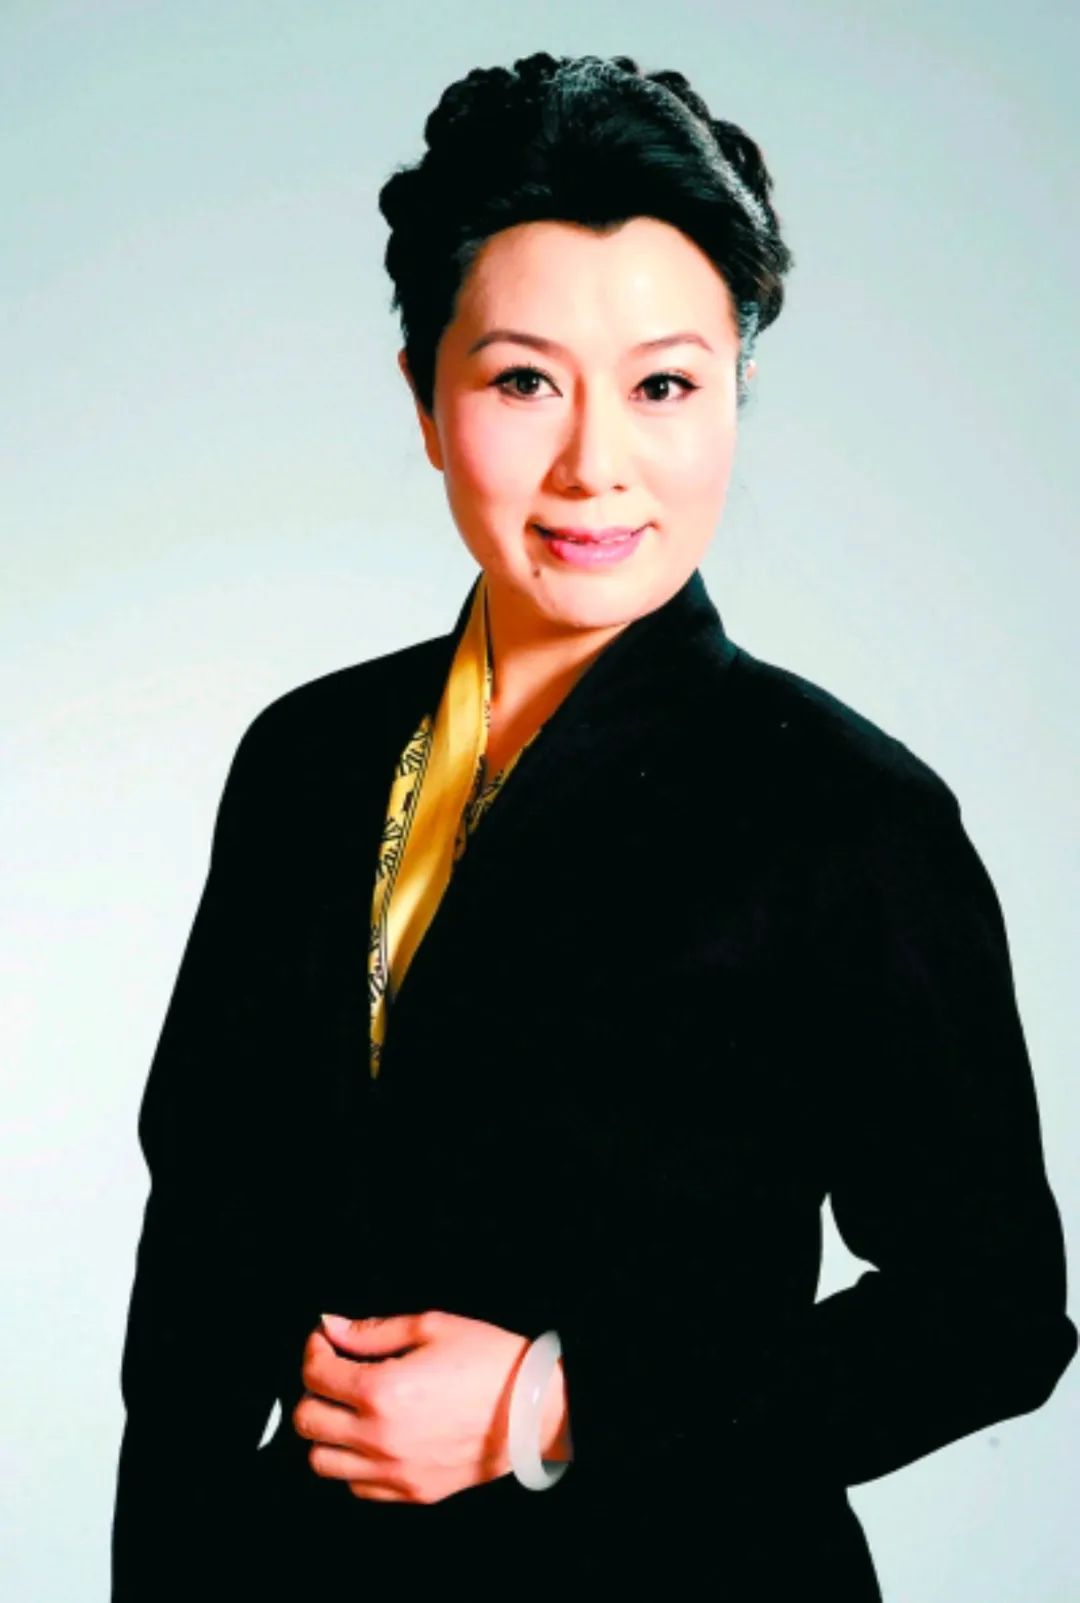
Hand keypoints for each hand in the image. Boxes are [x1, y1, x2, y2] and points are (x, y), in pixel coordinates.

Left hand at [291, 1309, 569, 1504]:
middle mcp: (381, 1438)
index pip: (316, 1374)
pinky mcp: (412, 1492)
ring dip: (327, 1431)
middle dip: (313, 1389)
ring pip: (323, 1462)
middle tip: (334, 1372)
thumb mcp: (431, 1327)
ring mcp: (395, 1471)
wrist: (535, 1407)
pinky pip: (357, 1487)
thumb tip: (332, 1326)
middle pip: (308, 1420)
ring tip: (349, 1408)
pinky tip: (372, 1437)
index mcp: (382, 1391)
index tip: (326, 1341)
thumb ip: (373, 1331)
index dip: (315, 1349)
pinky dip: (353, 1464)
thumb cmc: (490, 1362)